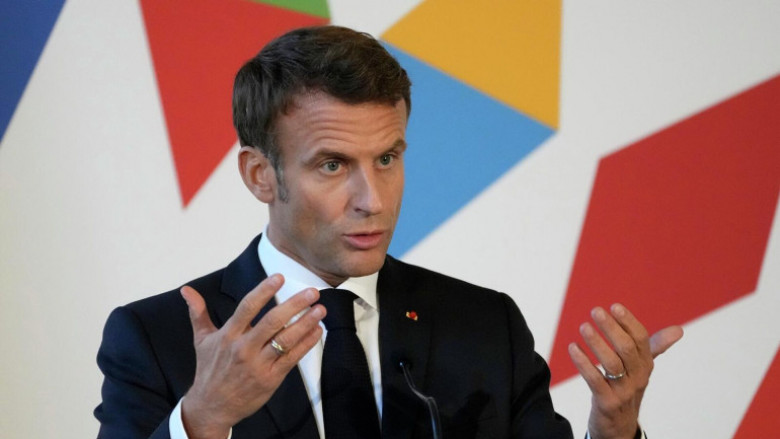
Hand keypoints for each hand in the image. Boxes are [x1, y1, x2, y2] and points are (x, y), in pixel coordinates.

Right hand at [179, 274, 324, 438]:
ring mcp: (258, 364)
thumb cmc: (209, 370)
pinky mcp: (271, 378)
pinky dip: (307, 343)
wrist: (212, 406)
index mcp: (228, 335)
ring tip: (320, 310)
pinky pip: (292, 358)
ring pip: (286, 340)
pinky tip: (317, 331)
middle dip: (295, 305)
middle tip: (312, 292)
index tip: (279, 277)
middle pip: (272, 321)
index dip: (264, 290)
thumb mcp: (202, 340)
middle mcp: (243, 348)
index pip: (248, 307)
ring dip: (306, 323)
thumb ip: (198, 312)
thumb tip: (186, 290)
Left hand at [568, 303, 682, 438]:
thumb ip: (656, 347)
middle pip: (627, 349)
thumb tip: (679, 330)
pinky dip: (583, 363)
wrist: (620, 426)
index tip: (614, 306)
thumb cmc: (628, 388)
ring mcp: (623, 391)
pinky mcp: (607, 402)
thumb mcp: (642, 368)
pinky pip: (595, 380)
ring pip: (611, 364)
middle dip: (611, 328)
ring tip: (584, 326)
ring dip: (596, 343)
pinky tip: (573, 348)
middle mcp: (638, 377)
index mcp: (646, 364)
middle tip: (596, 311)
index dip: (629, 322)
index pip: (641, 339)